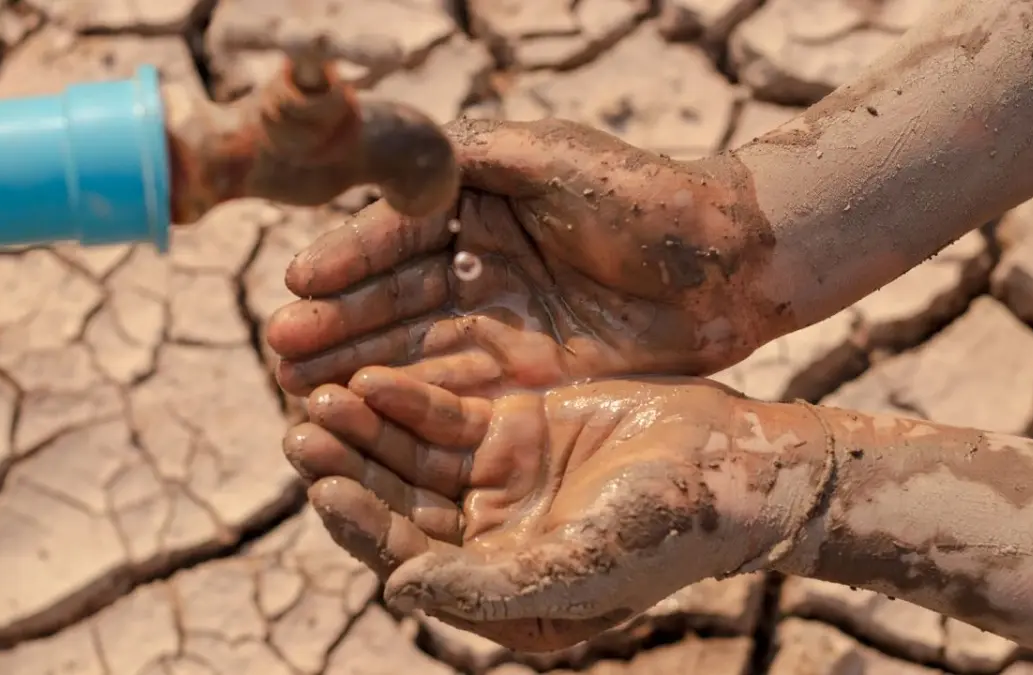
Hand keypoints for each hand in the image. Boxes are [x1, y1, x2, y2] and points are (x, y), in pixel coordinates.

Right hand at [266, 118, 786, 397]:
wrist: (731, 264)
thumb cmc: (644, 197)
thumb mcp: (551, 159)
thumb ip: (472, 158)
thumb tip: (394, 162)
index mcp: (476, 202)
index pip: (399, 234)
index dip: (350, 260)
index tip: (298, 283)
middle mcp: (478, 263)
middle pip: (395, 298)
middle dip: (338, 323)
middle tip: (279, 351)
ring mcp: (500, 321)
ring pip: (416, 348)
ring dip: (359, 368)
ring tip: (298, 387)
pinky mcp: (526, 372)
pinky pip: (459, 388)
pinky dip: (411, 402)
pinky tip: (365, 413)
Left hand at [283, 367, 826, 650]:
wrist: (731, 464)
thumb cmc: (668, 529)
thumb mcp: (583, 564)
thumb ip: (492, 585)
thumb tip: (397, 589)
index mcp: (495, 592)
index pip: (409, 560)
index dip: (362, 525)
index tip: (322, 487)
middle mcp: (484, 540)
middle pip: (396, 503)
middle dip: (350, 469)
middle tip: (301, 430)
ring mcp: (495, 481)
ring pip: (410, 456)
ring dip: (366, 429)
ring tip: (323, 396)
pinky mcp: (511, 429)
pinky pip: (446, 415)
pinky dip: (408, 398)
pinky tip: (373, 378)